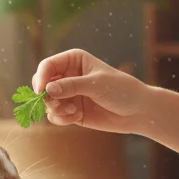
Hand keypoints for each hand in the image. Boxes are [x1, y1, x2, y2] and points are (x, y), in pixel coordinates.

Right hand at [31, 49, 147, 134]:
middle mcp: (68, 76)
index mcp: (73, 60)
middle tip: (56, 104)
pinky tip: (76, 117)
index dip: (41, 77)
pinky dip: (61, 118)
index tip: (41, 92)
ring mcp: (69, 94)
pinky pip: (55, 116)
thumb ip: (71, 86)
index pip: (48, 66)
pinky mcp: (71, 111)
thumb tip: (47, 90)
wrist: (137, 111)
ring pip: (47, 102)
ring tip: (72, 111)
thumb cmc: (121, 90)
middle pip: (42, 84)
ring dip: (55, 109)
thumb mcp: (96, 84)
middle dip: (46, 96)